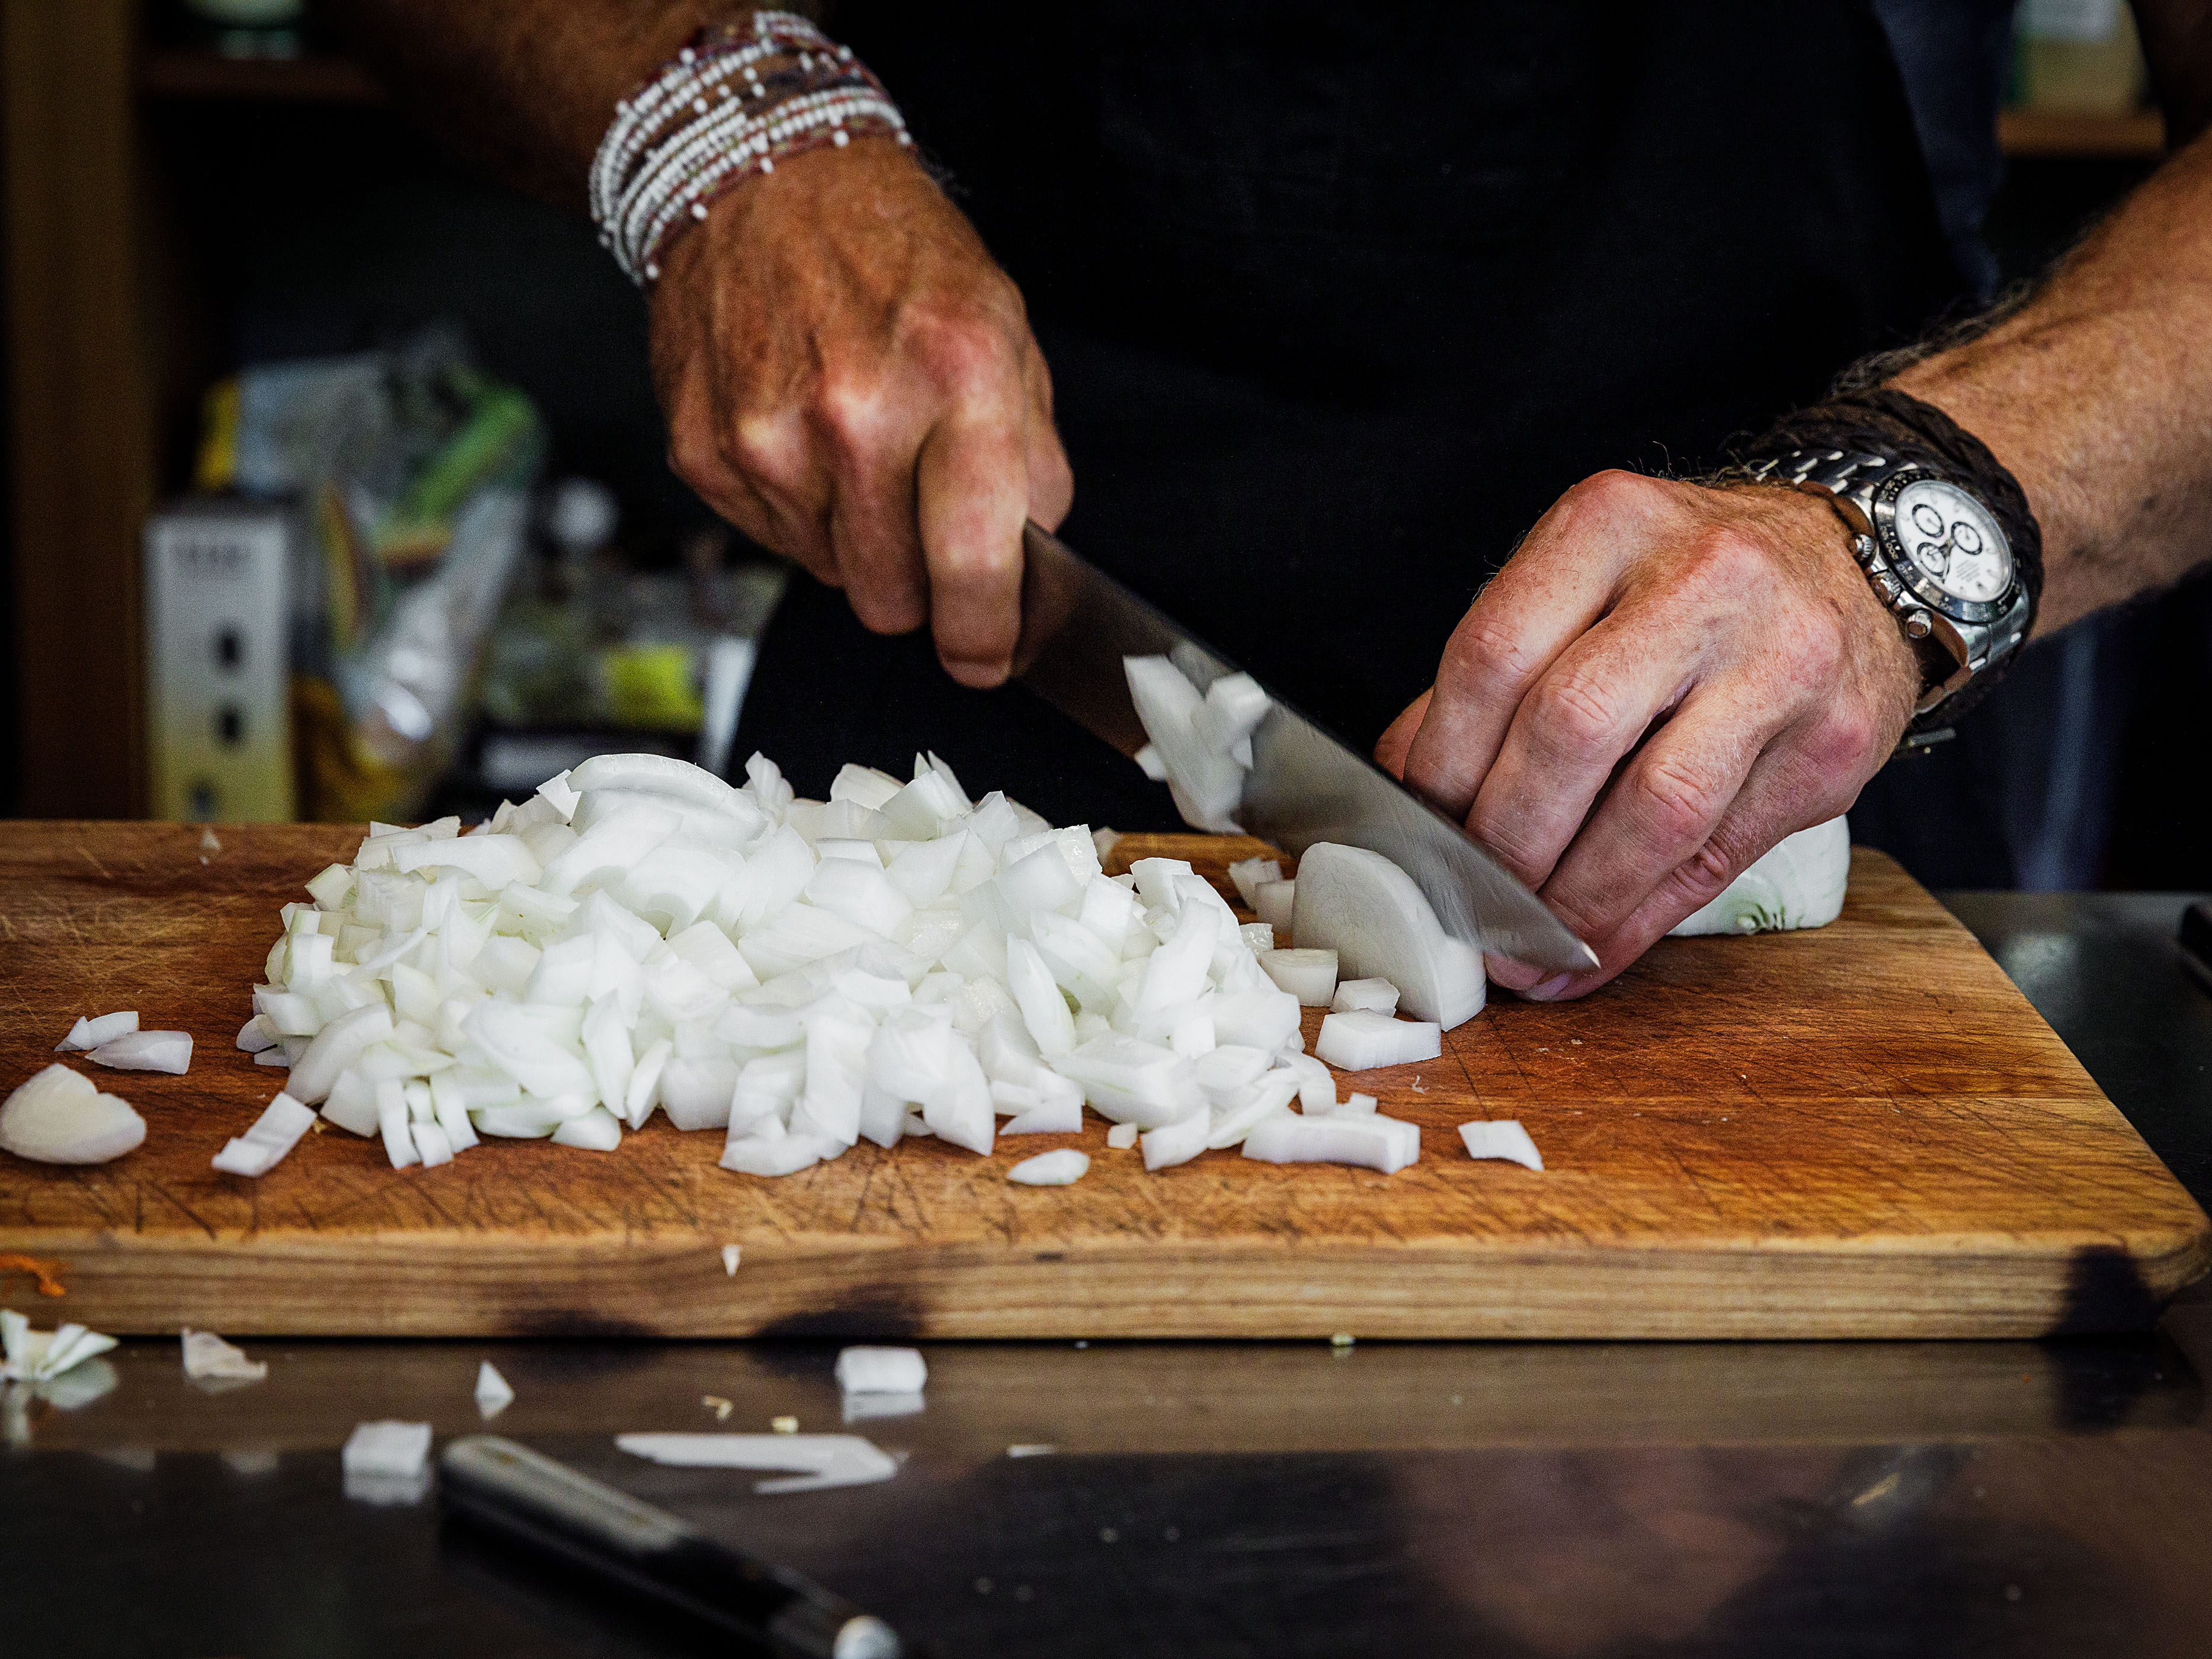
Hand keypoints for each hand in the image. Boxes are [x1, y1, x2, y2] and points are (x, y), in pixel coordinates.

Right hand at [649, 138, 1071, 686]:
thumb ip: (1031, 464)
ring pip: (833, 576)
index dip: (985, 635)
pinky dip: (798, 510)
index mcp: (956, 377)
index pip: (973, 562)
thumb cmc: (897, 259)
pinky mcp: (706, 453)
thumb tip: (1027, 573)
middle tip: (921, 514)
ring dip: (855, 539)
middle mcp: (857, 414)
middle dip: (920, 582)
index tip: (988, 658)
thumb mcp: (1006, 335)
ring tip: (858, 448)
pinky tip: (803, 434)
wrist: (764, 183)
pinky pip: (773, 541)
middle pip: (894, 599)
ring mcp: (769, 438)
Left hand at [1374, 471, 1920, 997]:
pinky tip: (1592, 947)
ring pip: (1654, 809)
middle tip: (1469, 897)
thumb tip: (1404, 792)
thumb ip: (1494, 676)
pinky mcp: (1835, 744)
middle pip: (1570, 730)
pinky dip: (1638, 918)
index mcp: (1610, 525)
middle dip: (1505, 839)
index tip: (1418, 830)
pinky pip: (1716, 856)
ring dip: (1574, 898)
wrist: (1854, 565)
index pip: (1494, 655)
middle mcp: (1706, 580)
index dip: (1443, 763)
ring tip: (1525, 944)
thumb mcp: (1583, 586)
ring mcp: (1785, 660)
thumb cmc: (1686, 588)